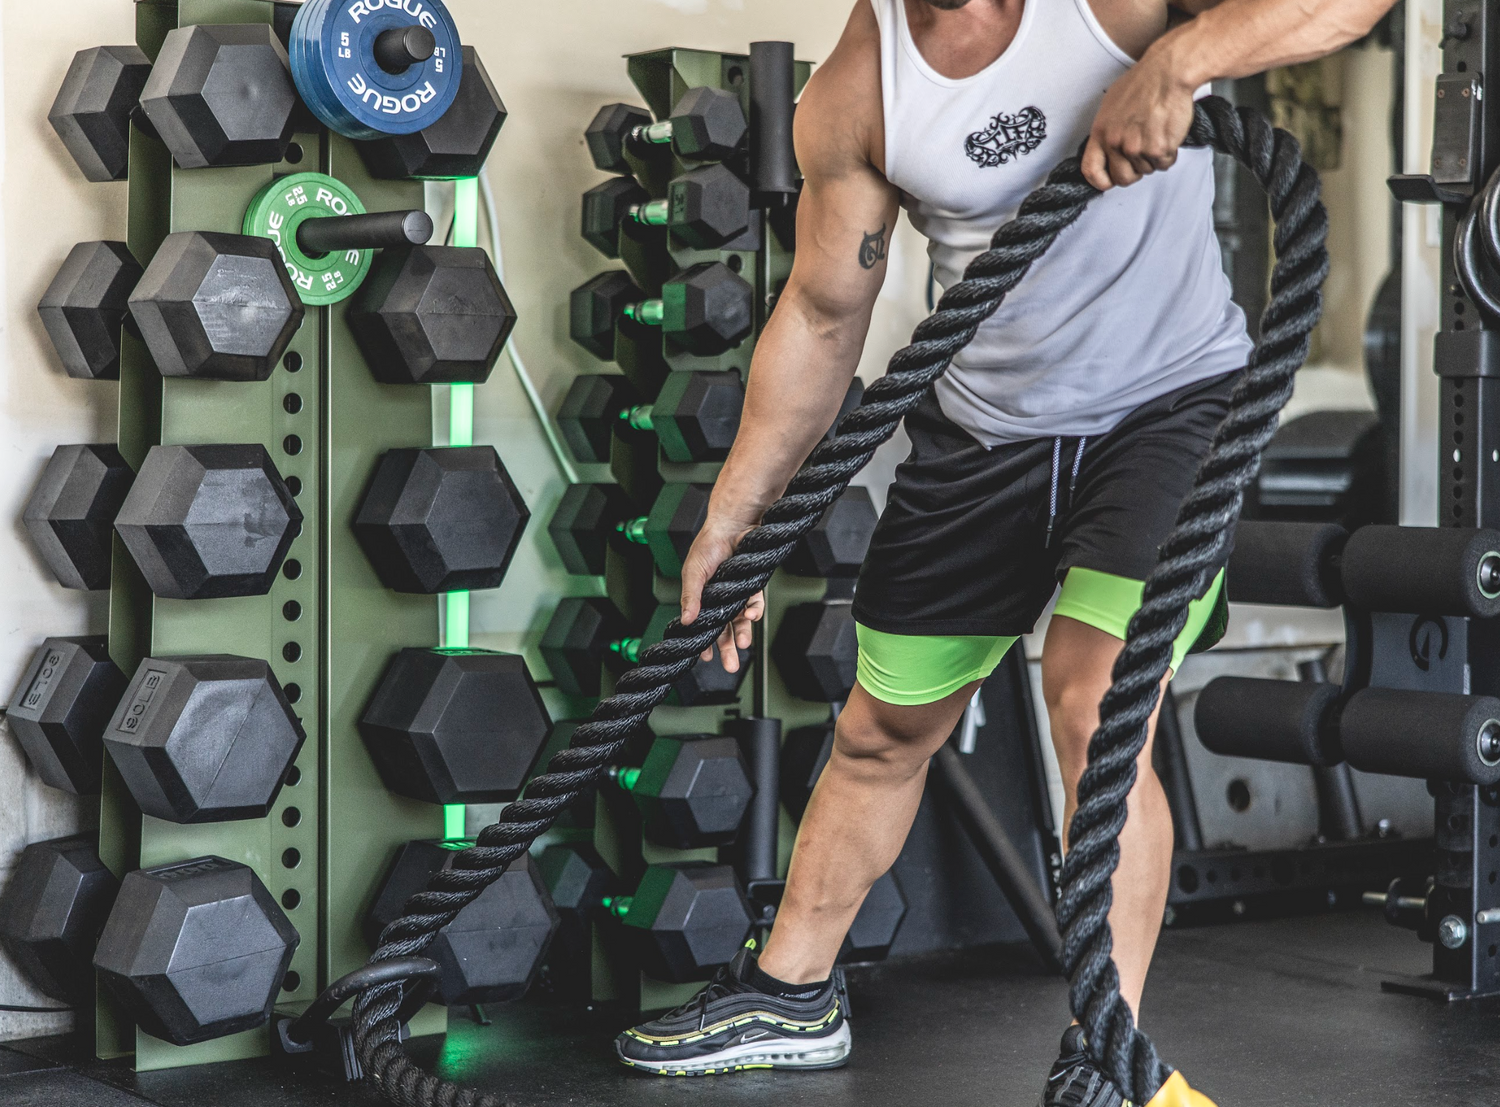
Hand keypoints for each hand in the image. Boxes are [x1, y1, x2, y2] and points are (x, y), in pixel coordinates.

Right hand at [679, 513, 765, 673]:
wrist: (734, 524)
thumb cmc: (709, 544)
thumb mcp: (693, 572)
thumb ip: (690, 597)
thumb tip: (686, 621)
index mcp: (703, 596)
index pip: (704, 624)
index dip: (705, 641)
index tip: (706, 657)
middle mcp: (721, 597)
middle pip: (724, 628)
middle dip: (727, 648)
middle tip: (729, 666)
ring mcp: (738, 592)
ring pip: (740, 620)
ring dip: (742, 634)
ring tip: (742, 646)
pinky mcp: (754, 584)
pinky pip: (755, 603)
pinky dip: (754, 612)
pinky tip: (751, 617)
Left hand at [1082, 49, 1196, 190]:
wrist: (1167, 72)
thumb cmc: (1143, 82)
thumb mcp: (1111, 105)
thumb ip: (1107, 131)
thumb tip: (1107, 149)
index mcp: (1101, 132)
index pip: (1091, 170)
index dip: (1101, 181)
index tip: (1108, 181)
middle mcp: (1116, 143)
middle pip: (1123, 178)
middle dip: (1134, 172)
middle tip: (1143, 154)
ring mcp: (1136, 148)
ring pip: (1146, 170)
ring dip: (1154, 158)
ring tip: (1157, 132)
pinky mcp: (1158, 149)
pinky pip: (1164, 164)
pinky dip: (1169, 153)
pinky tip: (1168, 133)